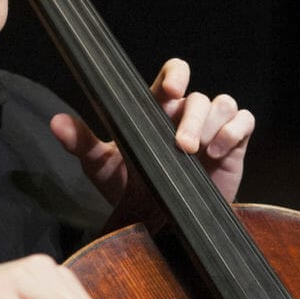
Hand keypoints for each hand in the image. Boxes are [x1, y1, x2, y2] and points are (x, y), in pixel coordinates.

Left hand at [49, 57, 254, 210]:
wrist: (161, 224)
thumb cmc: (133, 189)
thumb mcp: (103, 167)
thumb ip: (82, 143)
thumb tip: (55, 122)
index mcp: (159, 109)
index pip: (174, 74)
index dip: (177, 73)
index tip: (171, 90)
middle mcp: (187, 114)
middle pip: (198, 97)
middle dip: (192, 118)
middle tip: (182, 146)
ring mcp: (212, 128)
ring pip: (222, 104)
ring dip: (212, 125)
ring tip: (199, 154)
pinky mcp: (234, 145)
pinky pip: (244, 121)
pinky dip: (234, 132)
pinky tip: (218, 151)